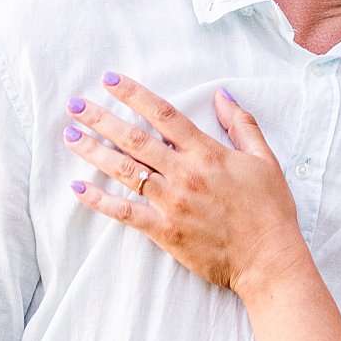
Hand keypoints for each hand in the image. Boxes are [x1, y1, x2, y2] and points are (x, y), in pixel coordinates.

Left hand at [63, 74, 306, 297]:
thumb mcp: (264, 159)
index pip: (163, 114)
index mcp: (207, 153)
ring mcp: (172, 203)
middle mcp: (185, 174)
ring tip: (70, 136)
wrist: (270, 259)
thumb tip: (221, 95)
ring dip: (93, 152)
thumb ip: (241, 125)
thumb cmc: (270, 210)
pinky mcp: (165, 231)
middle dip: (101, 119)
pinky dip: (100, 201)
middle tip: (74, 106)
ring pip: (124, 171)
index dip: (133, 94)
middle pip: (134, 139)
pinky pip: (126, 213)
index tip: (109, 80)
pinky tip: (78, 188)